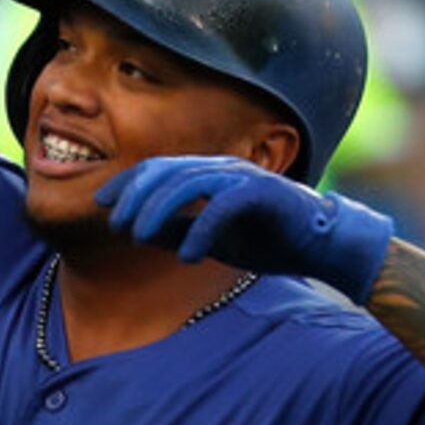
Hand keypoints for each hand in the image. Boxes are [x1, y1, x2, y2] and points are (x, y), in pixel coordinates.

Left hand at [97, 155, 395, 301]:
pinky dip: (199, 231)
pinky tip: (186, 257)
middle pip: (166, 170)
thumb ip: (177, 231)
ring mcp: (245, 177)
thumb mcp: (211, 239)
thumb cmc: (267, 240)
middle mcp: (224, 168)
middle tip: (116, 226)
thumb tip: (138, 233)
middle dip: (135, 196)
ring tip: (137, 239)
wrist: (323, 246)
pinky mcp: (265, 193)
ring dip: (157, 211)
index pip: (158, 167)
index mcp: (210, 173)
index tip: (101, 203)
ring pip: (189, 182)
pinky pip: (223, 207)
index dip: (126, 182)